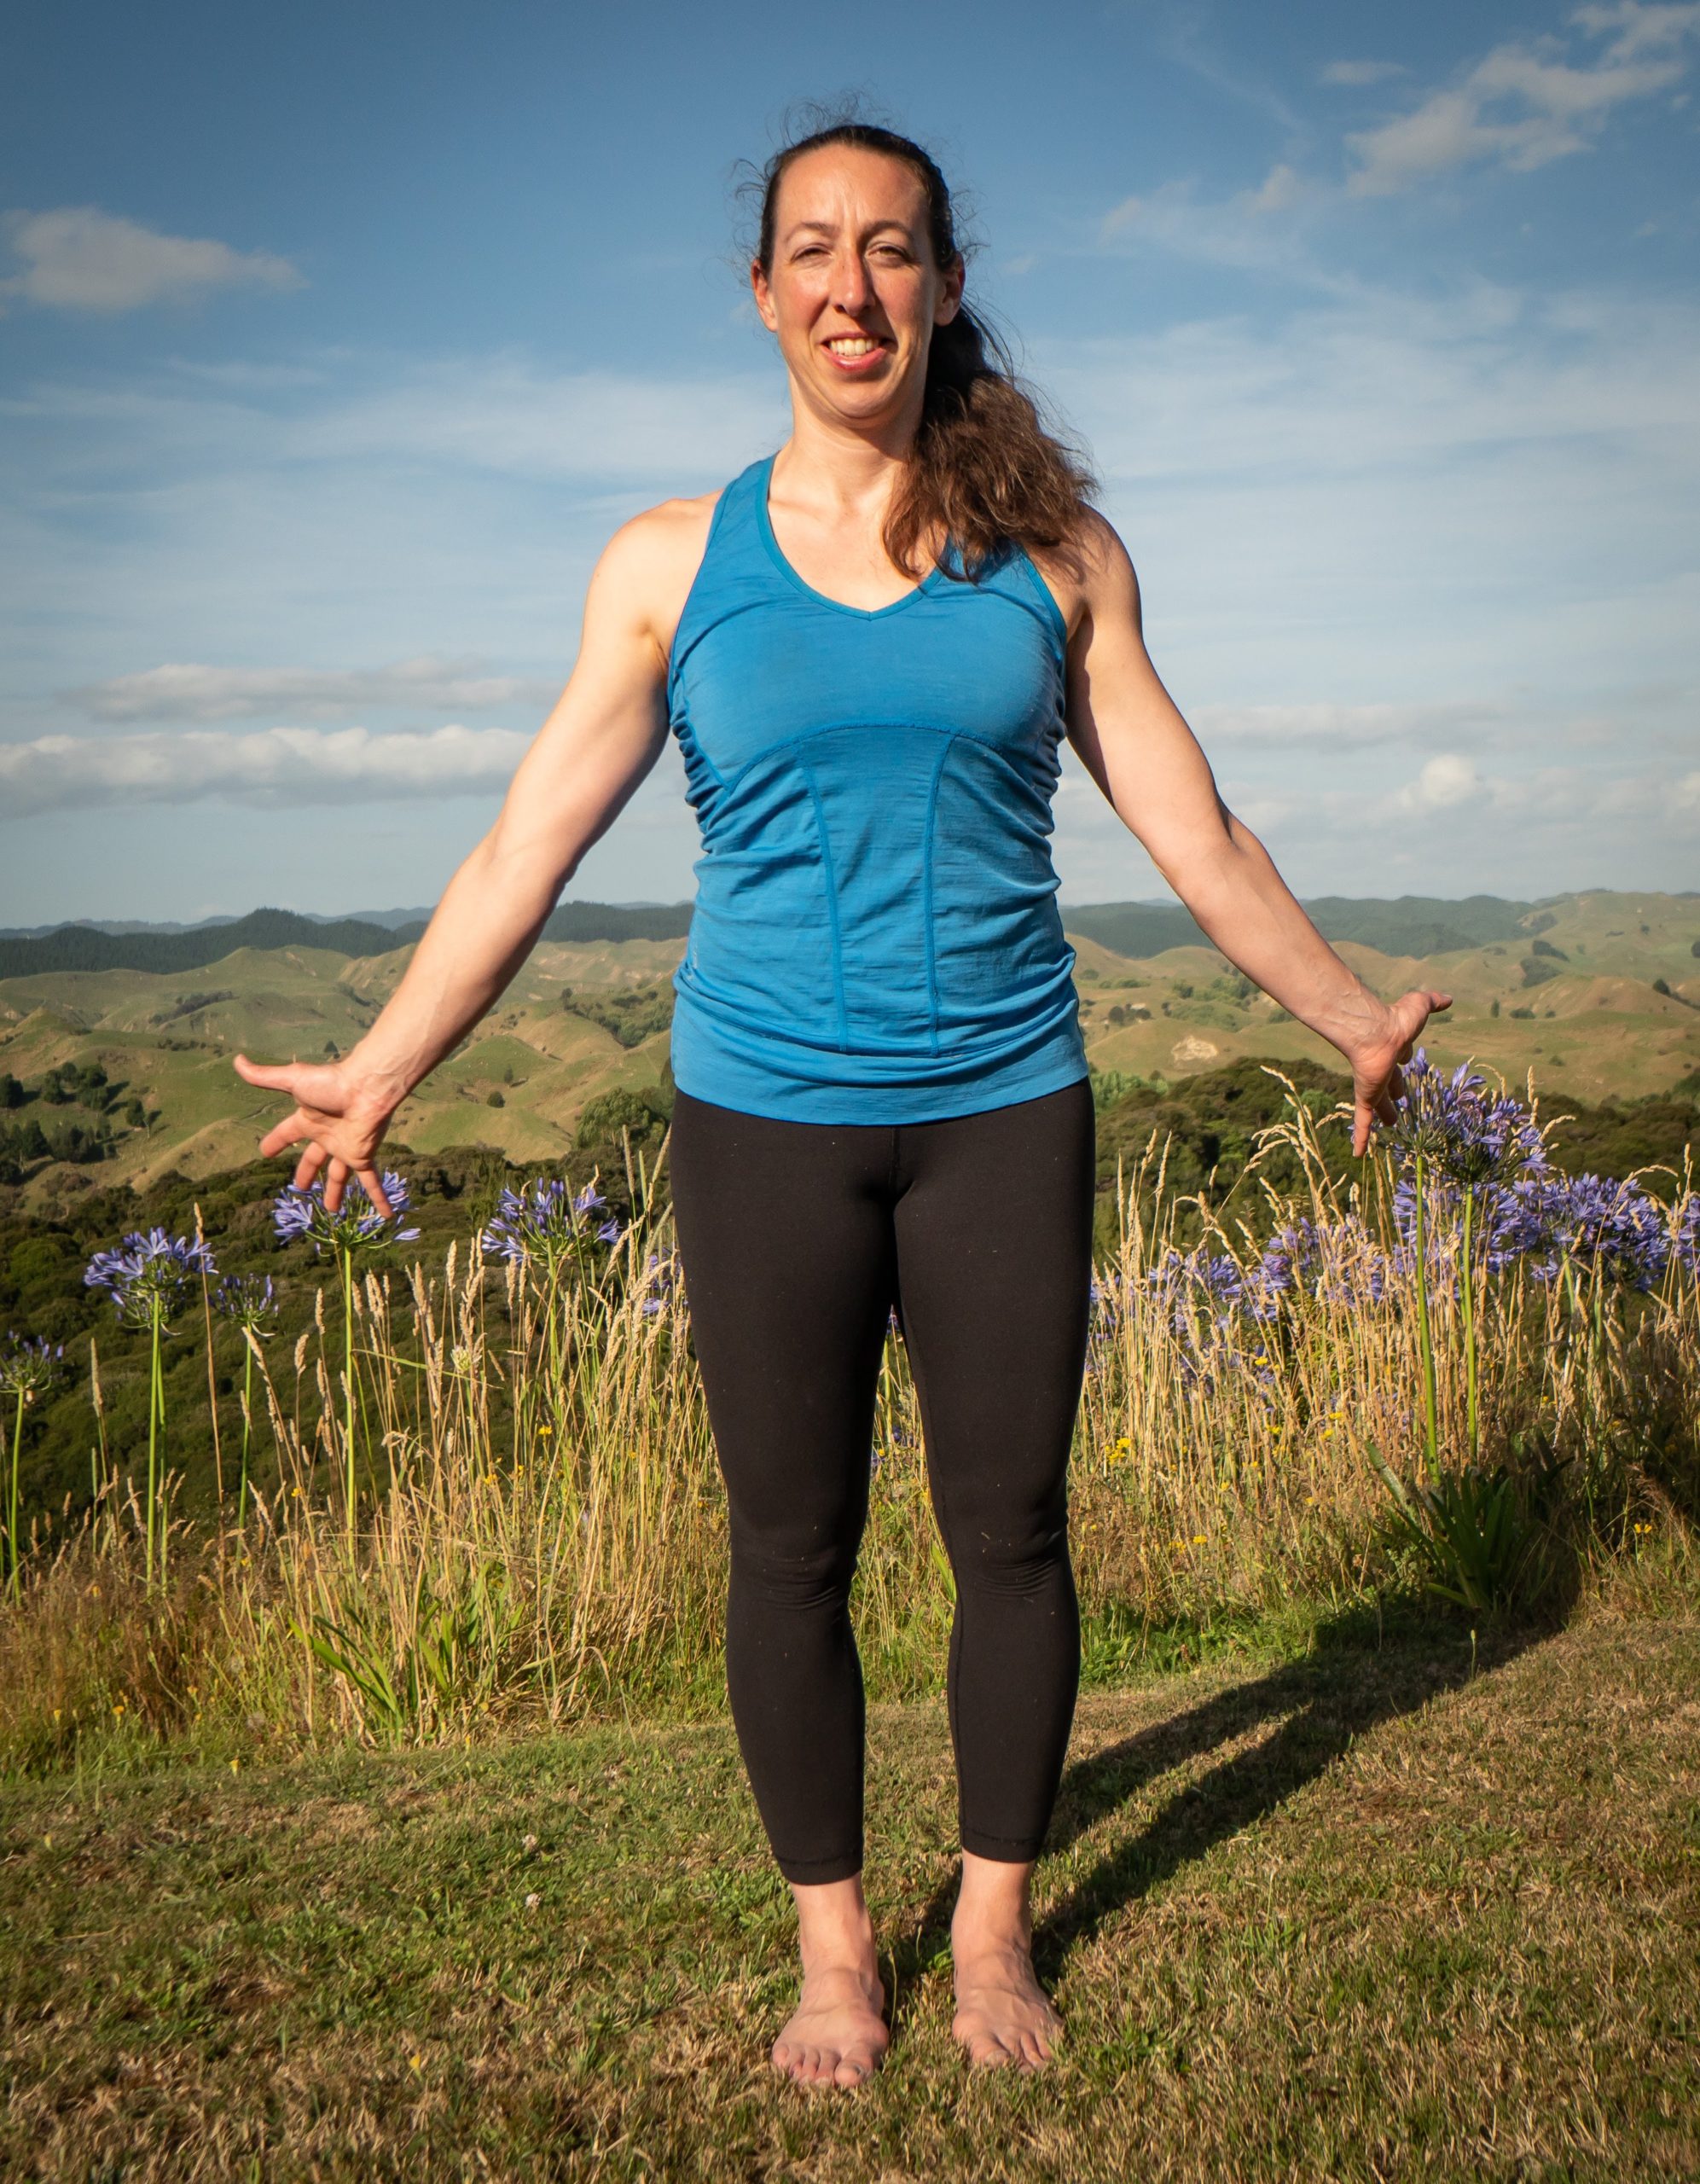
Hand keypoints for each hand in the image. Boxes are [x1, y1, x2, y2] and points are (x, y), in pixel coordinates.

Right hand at [231, 1052, 405, 1213]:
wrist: (365, 1088)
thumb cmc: (330, 1083)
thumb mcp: (292, 1080)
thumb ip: (264, 1076)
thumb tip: (237, 1061)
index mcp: (309, 1119)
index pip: (287, 1134)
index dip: (276, 1142)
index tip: (265, 1152)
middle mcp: (327, 1135)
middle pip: (314, 1160)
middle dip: (307, 1173)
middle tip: (301, 1189)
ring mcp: (346, 1148)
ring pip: (339, 1177)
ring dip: (336, 1193)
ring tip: (332, 1211)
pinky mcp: (362, 1157)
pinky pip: (371, 1182)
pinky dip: (379, 1198)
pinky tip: (386, 1214)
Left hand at [1346, 988, 1452, 1157]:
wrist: (1375, 1033)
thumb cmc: (1397, 1020)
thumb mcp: (1420, 1007)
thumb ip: (1432, 1001)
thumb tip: (1449, 998)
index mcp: (1395, 1048)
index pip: (1402, 1055)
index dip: (1405, 1056)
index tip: (1406, 1059)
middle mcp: (1383, 1067)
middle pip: (1390, 1082)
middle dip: (1395, 1090)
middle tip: (1399, 1099)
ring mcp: (1373, 1085)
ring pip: (1378, 1105)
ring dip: (1383, 1114)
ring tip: (1391, 1125)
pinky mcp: (1366, 1098)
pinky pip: (1363, 1123)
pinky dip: (1361, 1139)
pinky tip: (1357, 1155)